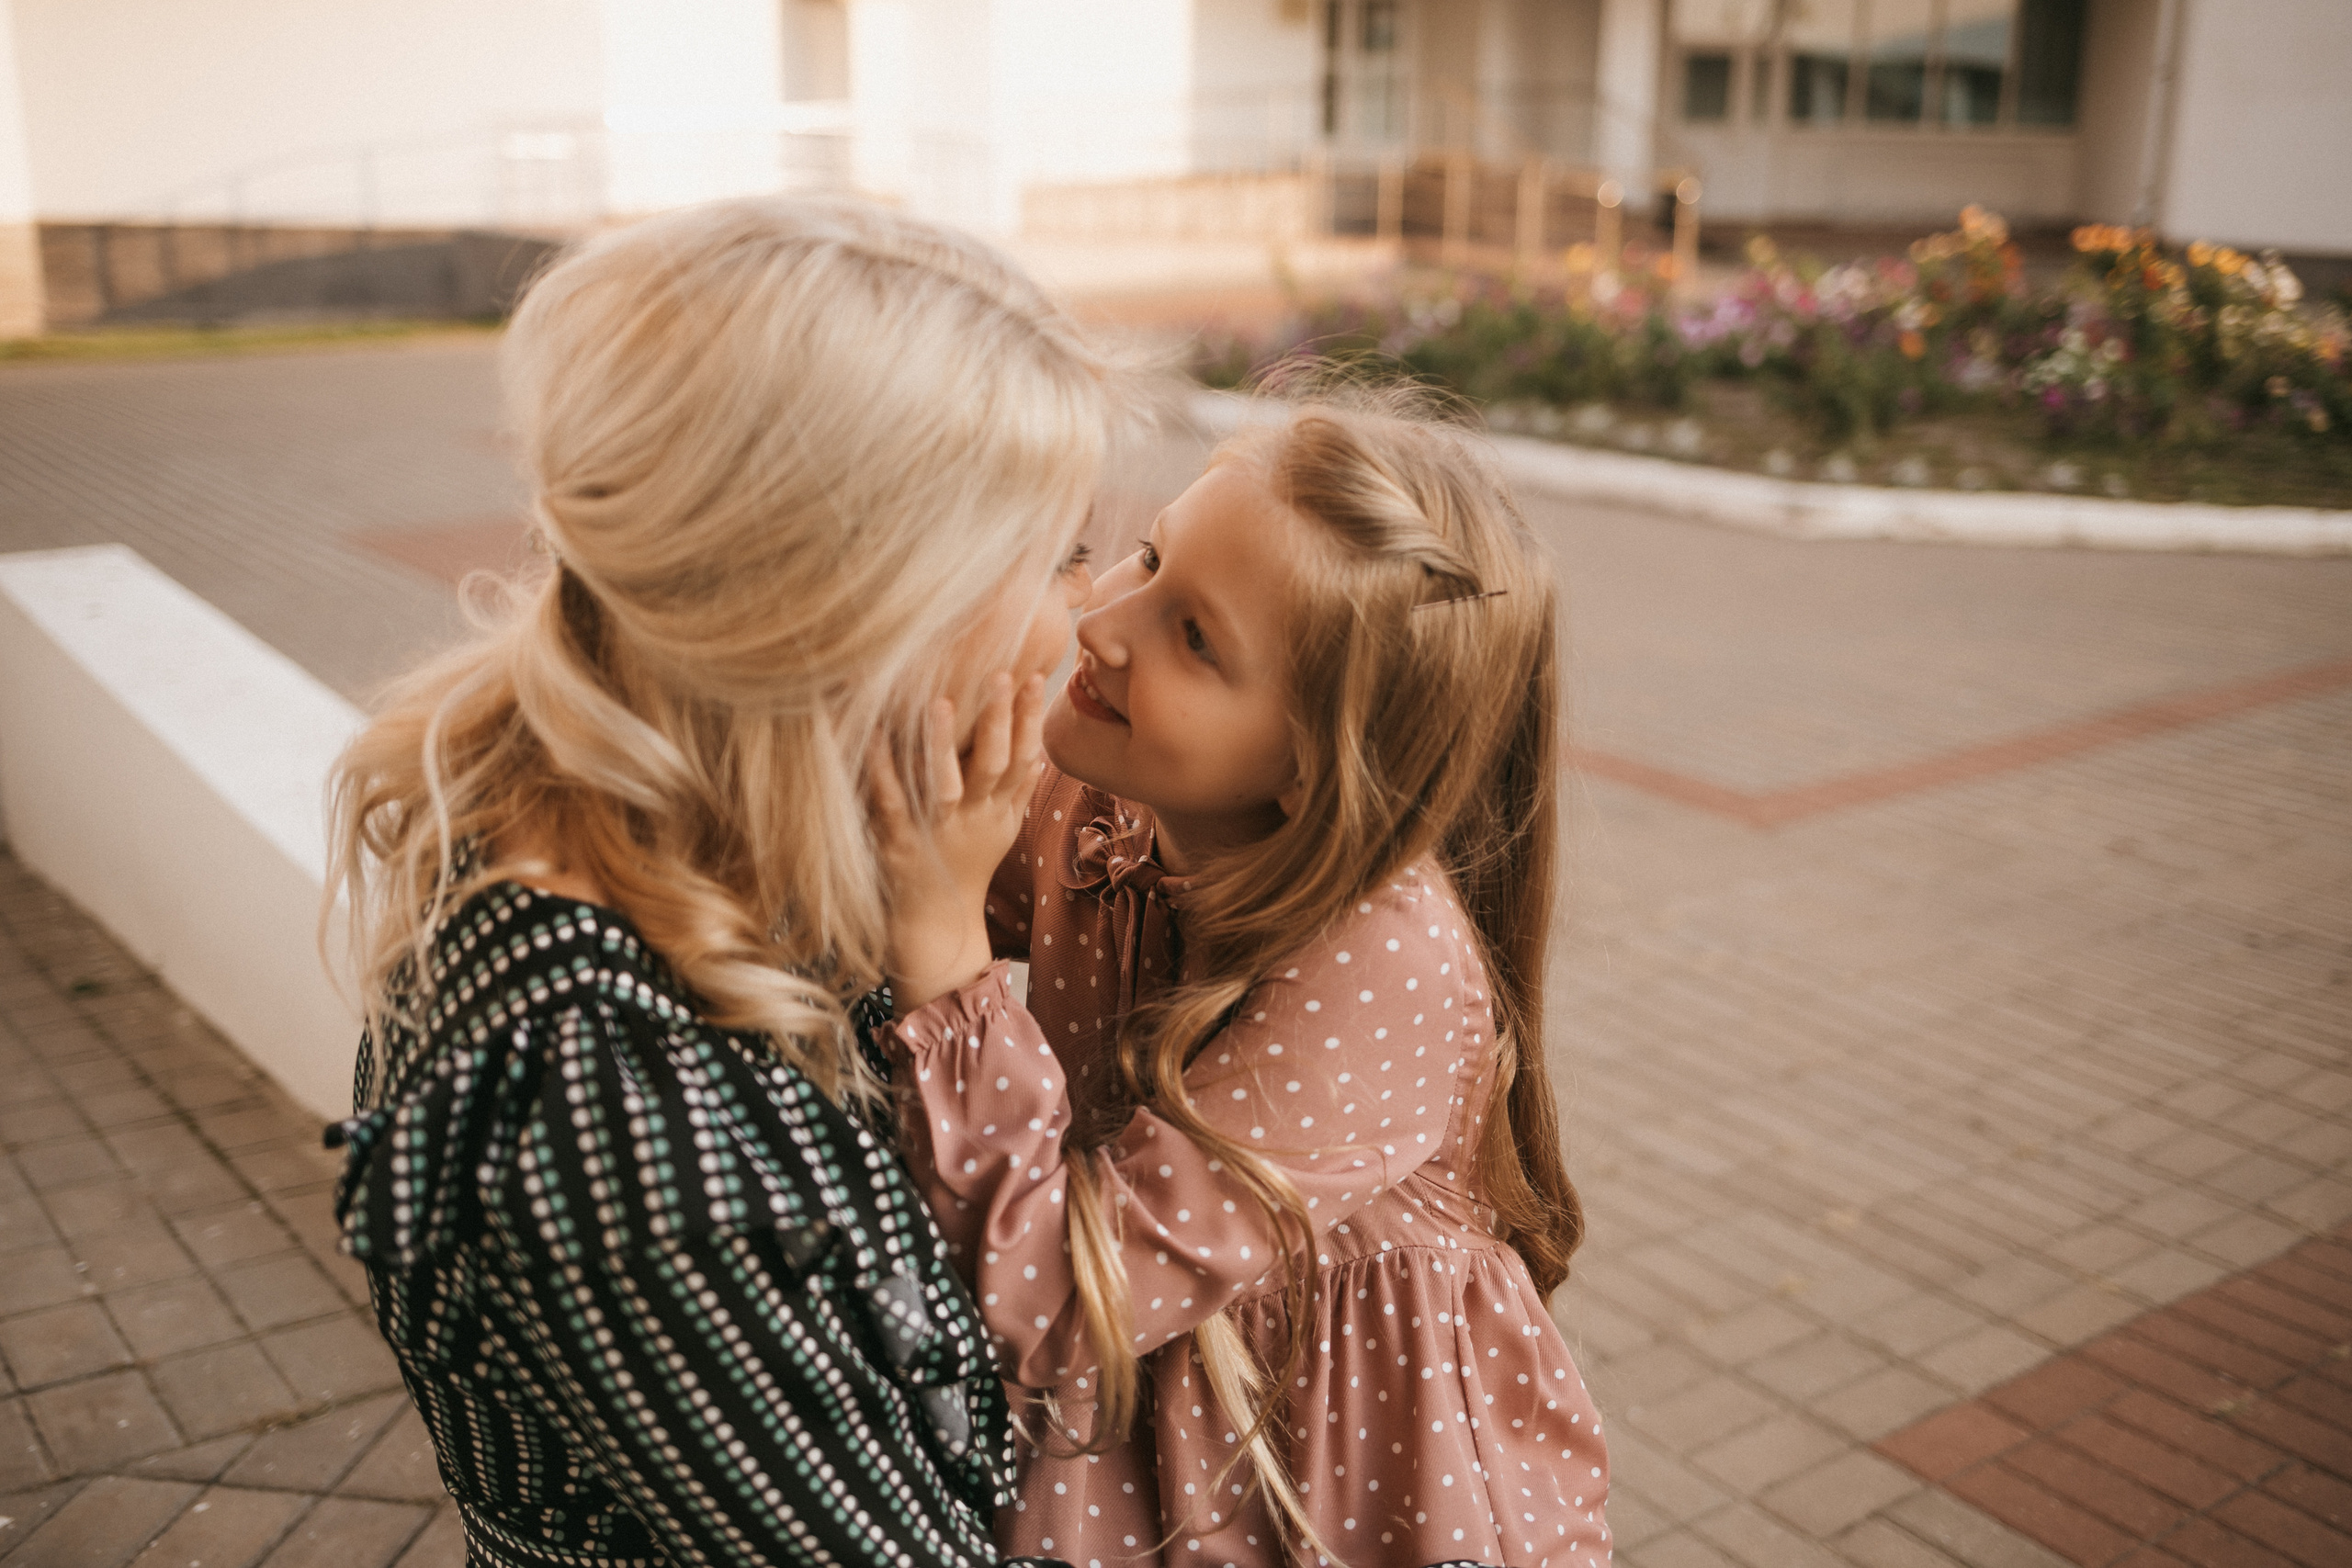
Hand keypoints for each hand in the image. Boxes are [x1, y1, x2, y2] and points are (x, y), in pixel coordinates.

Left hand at [868, 673, 1047, 1012]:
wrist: (936, 926)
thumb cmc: (968, 867)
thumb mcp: (1003, 830)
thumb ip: (1020, 790)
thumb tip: (1040, 748)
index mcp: (999, 812)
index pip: (1025, 759)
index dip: (1032, 720)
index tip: (1035, 676)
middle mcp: (974, 819)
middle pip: (995, 766)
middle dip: (1000, 720)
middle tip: (1000, 674)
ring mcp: (936, 831)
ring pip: (946, 783)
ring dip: (944, 744)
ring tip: (942, 702)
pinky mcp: (898, 843)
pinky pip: (891, 803)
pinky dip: (884, 770)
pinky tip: (875, 738)